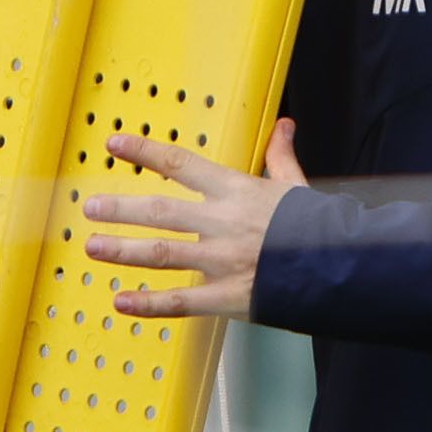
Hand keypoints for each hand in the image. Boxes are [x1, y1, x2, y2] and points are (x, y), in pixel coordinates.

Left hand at [79, 120, 307, 319]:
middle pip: (161, 211)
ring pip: (162, 253)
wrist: (341, 267)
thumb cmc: (317, 227)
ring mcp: (222, 261)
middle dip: (121, 209)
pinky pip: (181, 301)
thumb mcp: (296, 186)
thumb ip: (280, 157)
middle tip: (90, 208)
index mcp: (236, 192)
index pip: (181, 165)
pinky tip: (122, 301)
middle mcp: (222, 223)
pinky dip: (149, 303)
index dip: (145, 153)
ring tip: (93, 247)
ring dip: (123, 250)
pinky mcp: (227, 295)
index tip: (114, 145)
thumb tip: (283, 127)